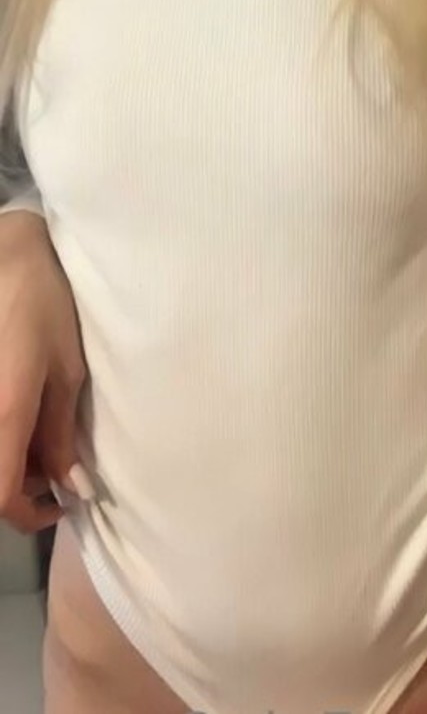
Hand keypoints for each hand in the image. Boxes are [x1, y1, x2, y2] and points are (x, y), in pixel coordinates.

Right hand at [0, 214, 87, 533]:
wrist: (6, 260)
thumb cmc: (45, 307)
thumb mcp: (67, 370)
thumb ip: (61, 431)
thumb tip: (70, 485)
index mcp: (4, 415)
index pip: (2, 495)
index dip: (29, 515)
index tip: (60, 506)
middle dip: (23, 485)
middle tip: (58, 463)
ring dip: (12, 459)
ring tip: (43, 430)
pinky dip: (4, 436)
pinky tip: (22, 414)